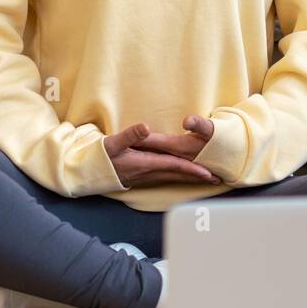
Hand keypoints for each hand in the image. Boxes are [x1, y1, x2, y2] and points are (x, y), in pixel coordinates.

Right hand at [103, 118, 220, 188]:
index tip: (207, 173)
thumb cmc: (100, 157)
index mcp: (145, 164)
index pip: (173, 166)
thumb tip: (145, 128)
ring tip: (207, 179)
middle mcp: (148, 173)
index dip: (191, 169)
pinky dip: (179, 177)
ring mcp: (146, 176)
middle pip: (178, 175)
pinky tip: (183, 176)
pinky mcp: (143, 177)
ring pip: (173, 177)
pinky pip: (167, 177)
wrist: (89, 172)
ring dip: (190, 178)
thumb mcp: (113, 144)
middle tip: (217, 180)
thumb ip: (129, 135)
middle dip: (197, 177)